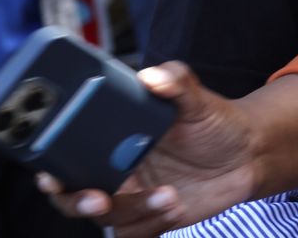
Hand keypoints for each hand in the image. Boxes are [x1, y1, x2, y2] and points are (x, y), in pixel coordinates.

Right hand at [41, 63, 261, 235]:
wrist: (246, 153)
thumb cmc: (213, 121)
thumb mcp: (197, 98)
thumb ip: (177, 82)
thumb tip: (154, 76)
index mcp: (110, 140)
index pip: (66, 157)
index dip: (51, 169)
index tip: (52, 176)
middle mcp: (112, 171)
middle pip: (72, 196)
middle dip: (78, 202)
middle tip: (101, 199)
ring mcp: (130, 198)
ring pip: (108, 219)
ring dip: (134, 211)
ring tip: (170, 197)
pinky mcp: (149, 219)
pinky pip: (136, 234)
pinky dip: (153, 225)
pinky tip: (176, 207)